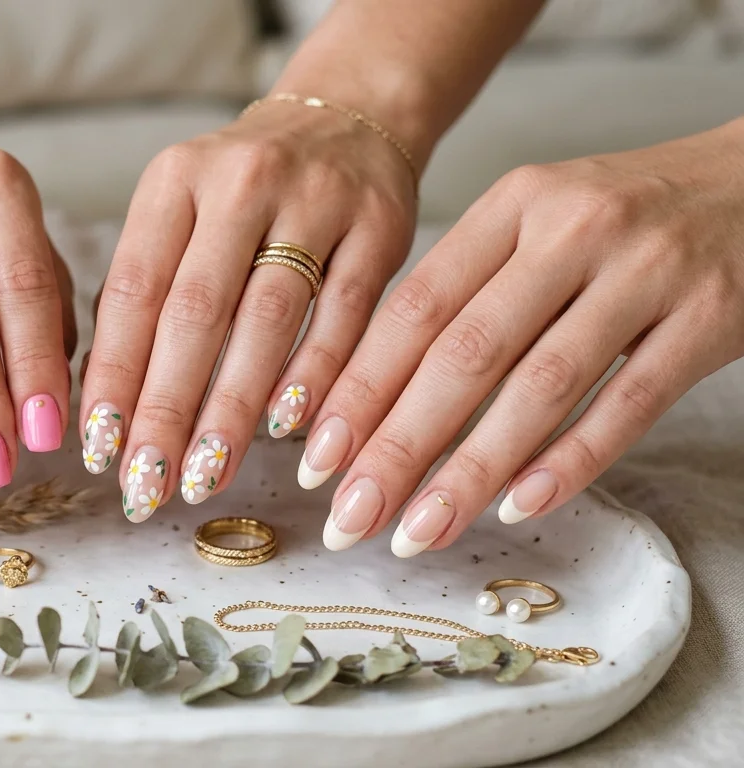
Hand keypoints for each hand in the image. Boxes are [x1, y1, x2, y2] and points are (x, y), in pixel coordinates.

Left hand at [79, 100, 416, 519]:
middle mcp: (239, 182)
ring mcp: (315, 199)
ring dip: (233, 407)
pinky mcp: (380, 224)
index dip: (114, 374)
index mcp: (174, 180)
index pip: (134, 289)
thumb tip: (106, 403)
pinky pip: (344, 313)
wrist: (347, 118)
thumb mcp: (180, 213)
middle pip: (195, 311)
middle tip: (147, 484)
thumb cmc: (243, 195)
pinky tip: (286, 430)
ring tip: (206, 474)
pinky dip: (313, 375)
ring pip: (267, 317)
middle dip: (166, 408)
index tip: (98, 448)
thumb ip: (147, 292)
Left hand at [309, 120, 743, 555]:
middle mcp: (570, 230)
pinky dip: (571, 460)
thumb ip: (464, 292)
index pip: (415, 309)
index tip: (316, 460)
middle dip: (397, 446)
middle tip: (351, 517)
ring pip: (539, 387)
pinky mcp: (709, 316)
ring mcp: (644, 272)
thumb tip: (369, 398)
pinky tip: (520, 506)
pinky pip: (629, 402)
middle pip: (464, 354)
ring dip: (471, 470)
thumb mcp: (536, 224)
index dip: (360, 389)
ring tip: (419, 531)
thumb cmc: (624, 219)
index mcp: (512, 206)